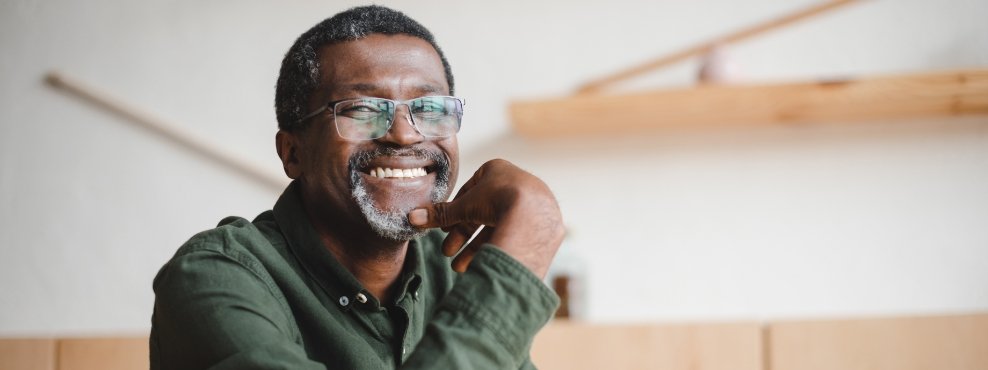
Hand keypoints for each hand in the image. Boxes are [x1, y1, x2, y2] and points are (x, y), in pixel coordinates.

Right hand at [408, 159, 563, 277]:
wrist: (534, 215)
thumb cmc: (498, 200)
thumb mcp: (464, 207)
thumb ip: (440, 214)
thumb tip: (412, 218)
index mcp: (497, 170)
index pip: (470, 192)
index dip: (455, 213)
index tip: (444, 229)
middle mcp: (516, 184)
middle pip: (482, 213)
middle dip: (463, 236)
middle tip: (448, 252)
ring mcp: (531, 204)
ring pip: (497, 227)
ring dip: (475, 248)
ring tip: (460, 268)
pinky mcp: (541, 224)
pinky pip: (514, 236)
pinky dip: (496, 249)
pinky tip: (482, 265)